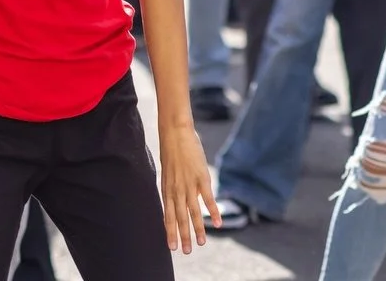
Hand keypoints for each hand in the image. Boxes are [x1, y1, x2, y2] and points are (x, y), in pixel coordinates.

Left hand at [158, 122, 217, 253]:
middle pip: (180, 218)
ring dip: (197, 229)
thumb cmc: (172, 151)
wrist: (175, 134)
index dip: (169, 232)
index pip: (168, 216)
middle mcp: (176, 191)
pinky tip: (218, 223)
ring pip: (193, 213)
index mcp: (167, 190)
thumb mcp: (168, 171)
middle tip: (185, 251)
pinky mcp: (201, 178)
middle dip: (182, 236)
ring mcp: (189, 185)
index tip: (171, 247)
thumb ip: (172, 186)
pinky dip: (213, 211)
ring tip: (200, 244)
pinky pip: (208, 199)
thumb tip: (174, 196)